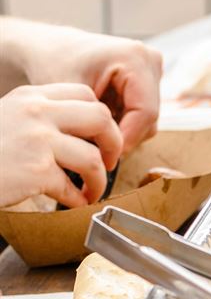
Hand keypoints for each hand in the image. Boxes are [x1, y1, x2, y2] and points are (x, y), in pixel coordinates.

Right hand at [0, 84, 122, 208]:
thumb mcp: (9, 119)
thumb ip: (40, 118)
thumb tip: (82, 134)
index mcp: (31, 96)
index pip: (86, 94)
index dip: (102, 119)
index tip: (101, 138)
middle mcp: (36, 113)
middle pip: (100, 118)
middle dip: (113, 144)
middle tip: (109, 163)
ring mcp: (37, 141)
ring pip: (93, 158)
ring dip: (99, 180)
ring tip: (91, 191)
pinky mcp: (36, 171)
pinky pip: (73, 188)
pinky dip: (78, 200)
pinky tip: (72, 204)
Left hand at [21, 25, 161, 151]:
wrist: (48, 47)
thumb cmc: (52, 64)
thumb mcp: (71, 98)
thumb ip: (94, 128)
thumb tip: (108, 160)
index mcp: (134, 58)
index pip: (145, 112)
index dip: (128, 139)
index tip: (106, 158)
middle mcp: (149, 61)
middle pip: (149, 117)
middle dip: (124, 137)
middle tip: (98, 151)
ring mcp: (150, 69)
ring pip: (148, 119)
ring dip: (124, 131)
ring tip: (96, 133)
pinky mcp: (147, 79)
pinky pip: (142, 113)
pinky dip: (123, 122)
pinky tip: (101, 122)